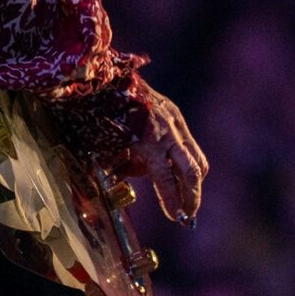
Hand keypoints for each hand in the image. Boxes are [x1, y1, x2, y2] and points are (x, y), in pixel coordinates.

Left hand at [107, 83, 208, 224]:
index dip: (173, 201)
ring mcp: (174, 121)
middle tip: (189, 215)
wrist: (106, 76)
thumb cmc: (99, 114)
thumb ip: (120, 169)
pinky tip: (172, 168)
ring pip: (195, 158)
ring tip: (185, 197)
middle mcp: (167, 132)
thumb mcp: (104, 147)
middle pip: (192, 171)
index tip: (177, 218)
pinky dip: (184, 160)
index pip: (166, 179)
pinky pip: (187, 143)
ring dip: (193, 180)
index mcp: (148, 142)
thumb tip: (119, 191)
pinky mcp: (175, 113)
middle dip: (193, 196)